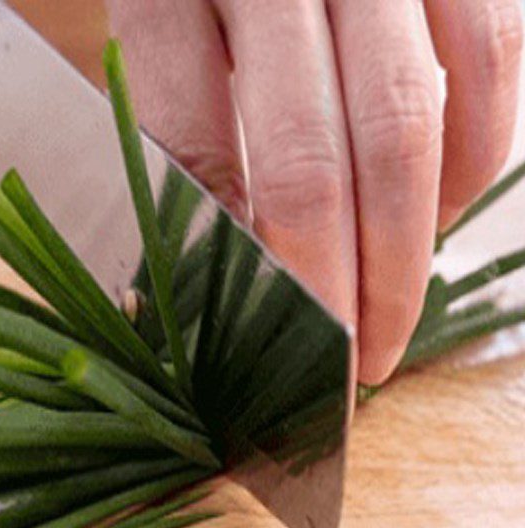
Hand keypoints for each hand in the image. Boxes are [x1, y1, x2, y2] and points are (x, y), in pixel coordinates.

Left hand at [106, 0, 523, 384]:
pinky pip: (490, 62)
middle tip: (342, 372)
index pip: (196, 160)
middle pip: (308, 166)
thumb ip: (177, 127)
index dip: (234, 270)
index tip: (255, 346)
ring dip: (405, 252)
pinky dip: (474, 161)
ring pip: (405, 130)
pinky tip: (442, 219)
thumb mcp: (157, 22)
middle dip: (332, 294)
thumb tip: (195, 270)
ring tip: (389, 324)